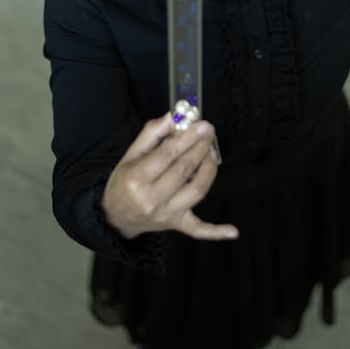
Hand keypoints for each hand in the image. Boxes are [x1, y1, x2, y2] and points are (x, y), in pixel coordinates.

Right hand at [101, 112, 238, 240]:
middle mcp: (151, 199)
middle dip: (200, 147)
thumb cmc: (124, 181)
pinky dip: (216, 231)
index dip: (188, 137)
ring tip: (211, 152)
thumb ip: (151, 134)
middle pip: (184, 169)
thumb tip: (172, 117)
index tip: (201, 124)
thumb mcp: (130, 155)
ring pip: (197, 191)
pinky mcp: (176, 224)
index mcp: (136, 179)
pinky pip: (198, 230)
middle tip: (209, 131)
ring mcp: (166, 214)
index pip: (168, 154)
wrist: (116, 216)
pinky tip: (233, 230)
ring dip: (209, 169)